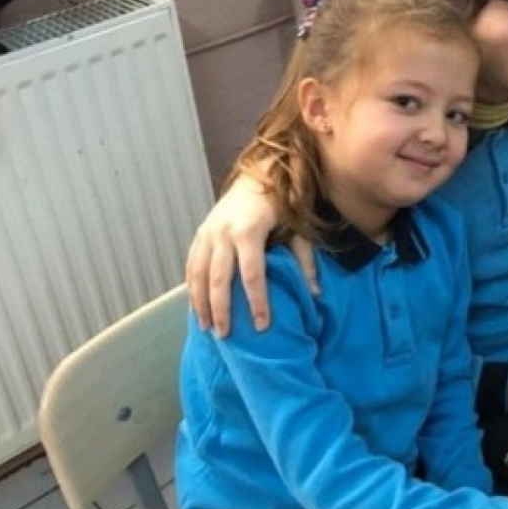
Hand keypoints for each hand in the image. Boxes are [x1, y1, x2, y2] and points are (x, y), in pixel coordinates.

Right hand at [184, 174, 317, 335]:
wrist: (259, 172)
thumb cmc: (283, 202)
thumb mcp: (297, 228)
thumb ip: (305, 260)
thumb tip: (316, 294)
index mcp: (249, 231)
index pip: (252, 275)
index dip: (257, 302)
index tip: (262, 326)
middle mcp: (223, 232)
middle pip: (218, 279)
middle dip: (222, 310)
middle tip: (226, 336)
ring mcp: (208, 232)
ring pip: (198, 274)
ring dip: (201, 303)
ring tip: (207, 328)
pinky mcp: (200, 233)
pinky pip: (191, 264)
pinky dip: (192, 287)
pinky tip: (196, 307)